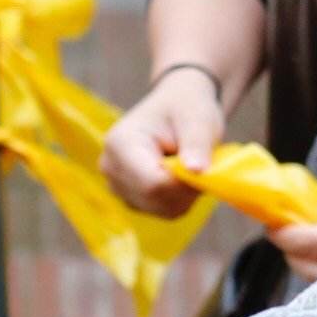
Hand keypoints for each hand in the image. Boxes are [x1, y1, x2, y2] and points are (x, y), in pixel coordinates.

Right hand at [102, 66, 225, 218]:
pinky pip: (164, 211)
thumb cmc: (186, 106)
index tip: (205, 165)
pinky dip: (181, 198)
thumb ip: (197, 143)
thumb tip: (196, 171)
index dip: (184, 183)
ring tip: (189, 163)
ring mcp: (117, 186)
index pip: (152, 183)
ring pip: (162, 209)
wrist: (177, 105)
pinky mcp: (130, 198)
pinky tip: (181, 174)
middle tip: (201, 161)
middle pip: (155, 199)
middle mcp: (111, 168)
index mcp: (120, 143)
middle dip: (186, 188)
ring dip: (186, 193)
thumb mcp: (198, 118)